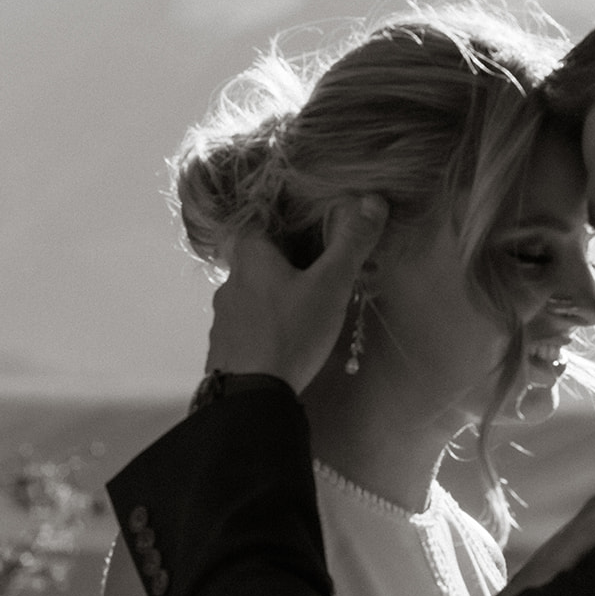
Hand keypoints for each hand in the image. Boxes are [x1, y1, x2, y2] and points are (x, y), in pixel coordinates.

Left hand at [205, 196, 388, 393]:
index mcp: (250, 258)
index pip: (256, 223)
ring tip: (302, 314)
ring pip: (249, 298)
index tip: (304, 231)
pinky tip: (283, 344)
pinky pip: (244, 330)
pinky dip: (262, 330)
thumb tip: (373, 199)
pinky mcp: (222, 351)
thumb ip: (351, 243)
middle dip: (282, 266)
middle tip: (315, 275)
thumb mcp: (330, 285)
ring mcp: (222, 320)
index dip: (279, 222)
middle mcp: (229, 284)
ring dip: (272, 300)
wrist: (252, 396)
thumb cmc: (291, 331)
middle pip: (254, 262)